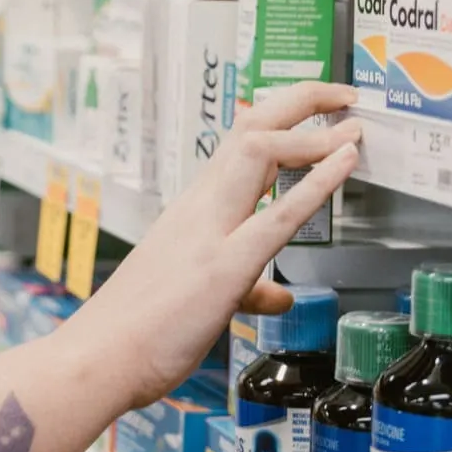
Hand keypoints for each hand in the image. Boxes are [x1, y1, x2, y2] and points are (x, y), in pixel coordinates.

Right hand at [63, 82, 363, 410]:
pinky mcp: (223, 266)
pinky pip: (277, 213)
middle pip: (250, 129)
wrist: (99, 357)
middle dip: (300, 101)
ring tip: (351, 121)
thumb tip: (275, 295)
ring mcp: (209, 232)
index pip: (239, 145)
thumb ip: (244, 289)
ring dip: (312, 130)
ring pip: (258, 151)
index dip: (282, 120)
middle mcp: (198, 208)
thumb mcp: (200, 299)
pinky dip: (317, 179)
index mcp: (191, 211)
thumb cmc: (136, 333)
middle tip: (340, 94)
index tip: (316, 111)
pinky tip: (343, 160)